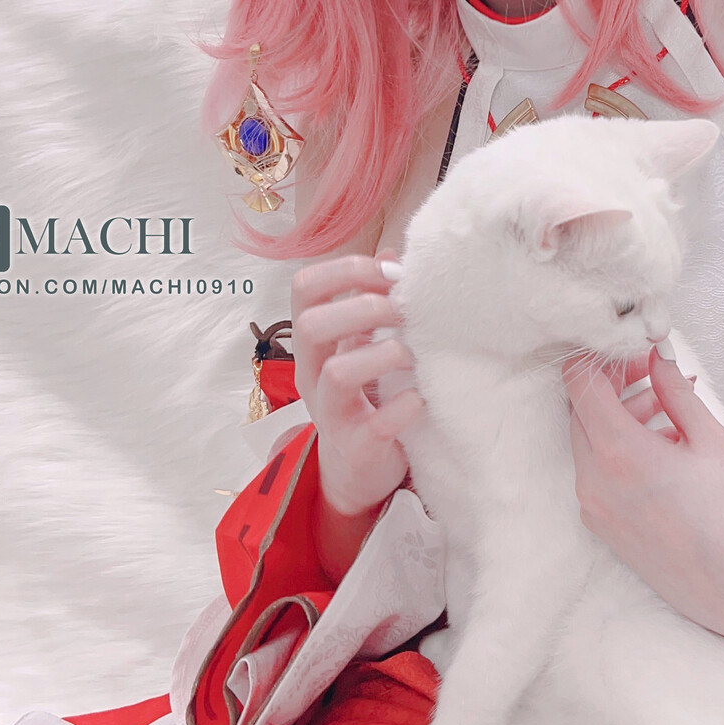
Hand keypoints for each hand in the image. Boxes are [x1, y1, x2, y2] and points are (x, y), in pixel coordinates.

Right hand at [290, 247, 423, 524]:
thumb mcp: (359, 345)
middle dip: (365, 309)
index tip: (388, 275)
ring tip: (412, 356)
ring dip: (383, 354)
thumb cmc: (362, 395)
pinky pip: (376, 424)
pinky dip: (403, 406)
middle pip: (312, 326)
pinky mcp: (357, 447)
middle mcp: (312, 374)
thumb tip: (392, 256)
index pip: (303, 288)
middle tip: (406, 313)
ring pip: (338, 373)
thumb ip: (370, 302)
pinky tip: (419, 398)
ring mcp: (330, 413)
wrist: (357, 469)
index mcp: (313, 343)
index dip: (344, 271)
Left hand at [564, 348, 723, 643]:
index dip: (603, 359)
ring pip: (588, 443)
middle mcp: (593, 480)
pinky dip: (618, 452)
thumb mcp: (710, 439)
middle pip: (580, 411)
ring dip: (619, 418)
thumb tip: (658, 356)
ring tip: (668, 410)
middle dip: (612, 386)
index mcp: (618, 452)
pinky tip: (662, 448)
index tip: (635, 354)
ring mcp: (593, 507)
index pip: (579, 383)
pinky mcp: (602, 527)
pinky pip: (597, 474)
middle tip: (653, 376)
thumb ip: (675, 392)